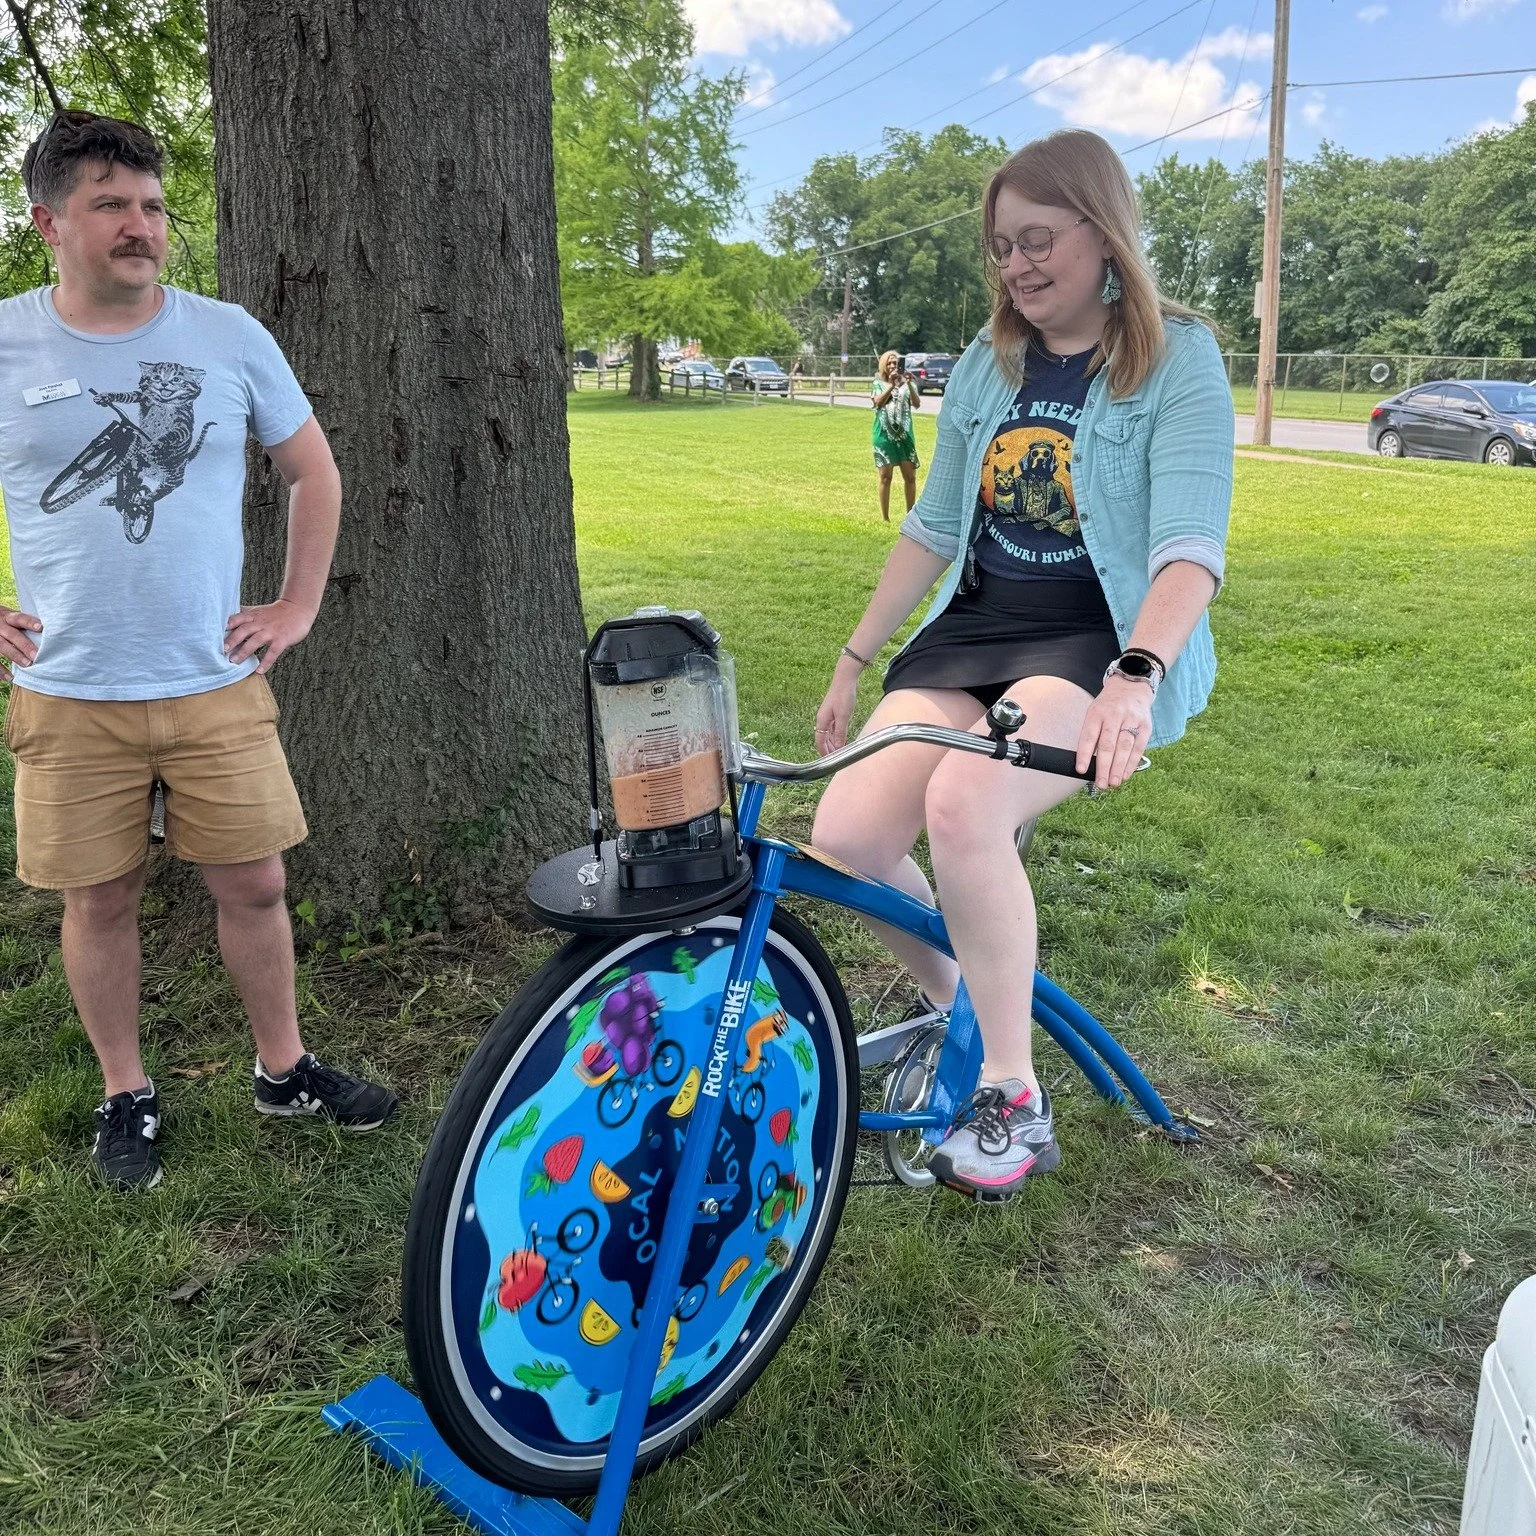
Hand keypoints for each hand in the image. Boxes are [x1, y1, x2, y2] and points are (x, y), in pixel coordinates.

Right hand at [0, 607, 42, 672]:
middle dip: (25, 645)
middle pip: (12, 635)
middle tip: (36, 655)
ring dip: (15, 656)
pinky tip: (9, 678)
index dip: (29, 623)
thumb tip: (51, 633)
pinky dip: (0, 670)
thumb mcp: (12, 617)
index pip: (19, 618)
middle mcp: (0, 626)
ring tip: (26, 665)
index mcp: (8, 617)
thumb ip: (25, 625)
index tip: (40, 628)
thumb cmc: (6, 622)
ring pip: (2, 646)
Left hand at [224, 598, 313, 673]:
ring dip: (244, 651)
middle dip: (232, 640)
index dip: (225, 627)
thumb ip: (242, 614)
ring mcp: (271, 632)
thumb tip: (224, 618)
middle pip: (243, 630)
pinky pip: (273, 652)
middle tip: (223, 650)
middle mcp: (260, 623)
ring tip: (235, 662)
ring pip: (255, 641)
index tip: (213, 636)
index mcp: (252, 616)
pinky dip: (266, 662)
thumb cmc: (275, 613)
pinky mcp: (282, 640)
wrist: (297, 610)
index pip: (236, 620)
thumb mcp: (257, 611)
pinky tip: (259, 670)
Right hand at [814, 660, 862, 754]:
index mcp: (821, 720)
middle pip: (822, 739)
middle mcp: (822, 720)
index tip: (829, 762)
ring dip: (832, 744)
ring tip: (839, 753)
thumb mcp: (843, 716)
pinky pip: (832, 729)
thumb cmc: (843, 695)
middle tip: (836, 760)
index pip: (820, 741)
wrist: (845, 679)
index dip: (824, 752)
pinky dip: (835, 736)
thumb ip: (840, 732)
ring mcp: (827, 716)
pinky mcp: (833, 713)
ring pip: (827, 734)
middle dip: (828, 750)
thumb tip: (837, 747)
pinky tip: (841, 740)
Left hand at [1075, 674, 1153, 789]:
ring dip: (1118, 768)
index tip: (1081, 770)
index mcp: (1097, 712)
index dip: (1085, 754)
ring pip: (1125, 747)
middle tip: (1101, 784)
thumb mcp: (1095, 713)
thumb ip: (1092, 735)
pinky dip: (1131, 763)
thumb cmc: (1108, 707)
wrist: (1130, 687)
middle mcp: (1115, 715)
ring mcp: (1132, 720)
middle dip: (1104, 767)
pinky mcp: (1145, 726)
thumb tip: (1088, 763)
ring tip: (1113, 783)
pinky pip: (1138, 748)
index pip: (1089, 736)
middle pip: (1109, 744)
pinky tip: (1125, 775)